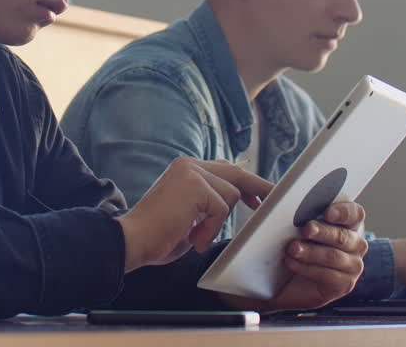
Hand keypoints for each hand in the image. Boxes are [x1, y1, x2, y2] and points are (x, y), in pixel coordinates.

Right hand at [115, 157, 272, 271]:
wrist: (132, 240)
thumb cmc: (158, 234)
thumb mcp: (189, 214)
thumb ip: (208, 203)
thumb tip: (236, 201)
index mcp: (186, 169)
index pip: (224, 170)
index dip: (245, 183)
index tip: (259, 196)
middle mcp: (189, 165)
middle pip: (235, 173)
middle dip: (257, 187)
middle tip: (273, 199)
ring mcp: (191, 172)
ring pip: (230, 195)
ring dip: (217, 223)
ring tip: (195, 236)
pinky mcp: (195, 185)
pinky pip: (221, 208)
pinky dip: (210, 229)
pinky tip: (193, 238)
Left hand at [219, 201, 367, 311]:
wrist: (284, 280)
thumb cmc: (294, 245)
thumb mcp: (297, 227)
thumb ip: (301, 213)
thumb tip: (288, 200)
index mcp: (349, 224)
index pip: (355, 213)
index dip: (343, 212)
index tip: (326, 212)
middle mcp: (356, 244)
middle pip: (343, 236)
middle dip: (323, 232)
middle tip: (305, 229)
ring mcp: (353, 266)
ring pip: (334, 256)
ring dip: (311, 252)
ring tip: (292, 249)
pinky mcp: (344, 285)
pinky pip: (328, 276)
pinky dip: (307, 268)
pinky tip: (291, 263)